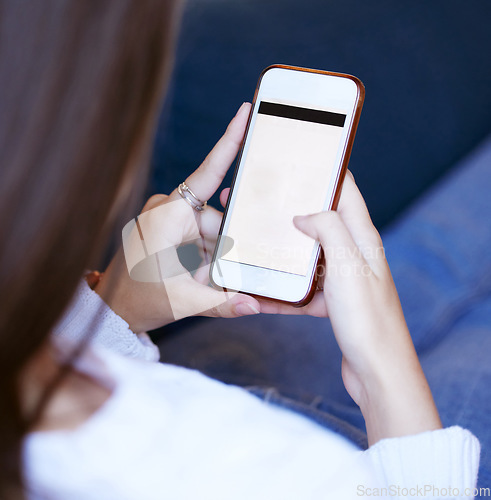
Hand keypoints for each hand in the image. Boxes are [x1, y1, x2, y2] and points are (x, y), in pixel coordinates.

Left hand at [94, 103, 260, 331]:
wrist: (115, 308)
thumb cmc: (140, 299)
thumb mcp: (185, 301)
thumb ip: (223, 302)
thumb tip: (255, 305)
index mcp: (168, 216)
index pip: (207, 174)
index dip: (229, 142)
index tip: (245, 111)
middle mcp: (169, 209)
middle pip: (218, 217)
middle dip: (225, 247)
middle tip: (216, 273)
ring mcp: (169, 218)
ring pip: (212, 229)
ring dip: (214, 256)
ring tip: (199, 281)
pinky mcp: (170, 228)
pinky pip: (201, 236)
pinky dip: (206, 256)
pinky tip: (197, 276)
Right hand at [248, 172, 441, 443]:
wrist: (377, 371)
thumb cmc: (368, 319)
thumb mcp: (349, 266)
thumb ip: (329, 230)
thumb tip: (304, 213)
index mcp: (362, 238)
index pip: (346, 192)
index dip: (326, 172)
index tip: (301, 157)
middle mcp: (352, 254)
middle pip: (320, 222)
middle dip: (292, 211)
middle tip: (261, 201)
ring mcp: (341, 278)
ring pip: (306, 255)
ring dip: (282, 250)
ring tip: (252, 242)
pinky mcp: (330, 301)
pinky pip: (300, 288)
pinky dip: (281, 288)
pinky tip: (257, 291)